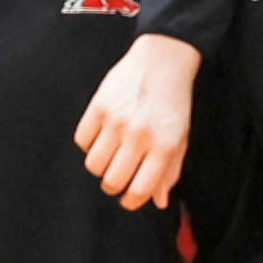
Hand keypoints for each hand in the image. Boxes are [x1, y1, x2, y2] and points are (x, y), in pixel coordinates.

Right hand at [75, 32, 199, 211]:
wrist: (163, 60)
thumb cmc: (174, 103)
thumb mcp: (180, 138)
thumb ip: (170, 172)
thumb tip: (158, 201)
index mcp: (164, 146)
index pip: (139, 190)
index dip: (131, 201)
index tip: (128, 199)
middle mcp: (139, 136)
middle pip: (112, 181)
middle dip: (113, 186)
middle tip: (117, 177)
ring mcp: (116, 121)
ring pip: (94, 165)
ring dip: (100, 166)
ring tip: (109, 155)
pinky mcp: (98, 107)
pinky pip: (82, 141)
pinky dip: (89, 144)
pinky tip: (101, 136)